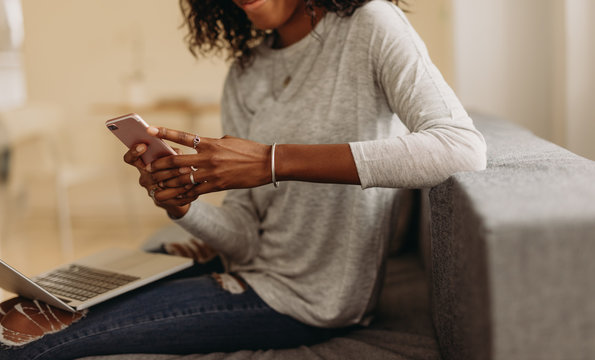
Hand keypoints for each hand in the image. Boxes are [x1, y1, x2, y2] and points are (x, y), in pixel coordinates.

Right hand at [123, 143, 195, 217]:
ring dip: (178, 179)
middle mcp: (144, 178)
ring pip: (163, 185)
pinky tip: (193, 186)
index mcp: (142, 165)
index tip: (144, 145)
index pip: (130, 159)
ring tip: (190, 173)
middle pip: (152, 173)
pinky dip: (183, 191)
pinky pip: (172, 197)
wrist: (175, 194)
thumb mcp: (170, 158)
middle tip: (185, 165)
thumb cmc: (172, 168)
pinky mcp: (161, 201)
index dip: (134, 152)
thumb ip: (171, 153)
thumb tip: (178, 153)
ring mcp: (151, 191)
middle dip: (170, 168)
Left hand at [145, 127, 271, 195]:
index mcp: (210, 142)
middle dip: (160, 165)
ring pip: (183, 179)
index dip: (165, 133)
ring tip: (156, 186)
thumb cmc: (249, 149)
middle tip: (148, 168)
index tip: (150, 130)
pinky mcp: (217, 185)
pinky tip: (174, 198)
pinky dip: (184, 195)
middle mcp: (208, 157)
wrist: (266, 164)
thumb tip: (202, 144)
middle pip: (177, 161)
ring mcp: (211, 172)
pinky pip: (196, 191)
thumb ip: (213, 142)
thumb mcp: (229, 140)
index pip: (183, 137)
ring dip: (167, 183)